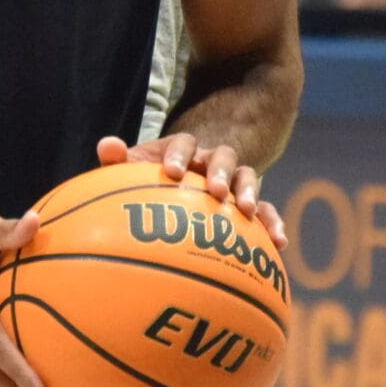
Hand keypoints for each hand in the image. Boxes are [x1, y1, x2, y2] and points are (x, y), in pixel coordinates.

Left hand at [98, 135, 287, 249]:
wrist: (174, 191)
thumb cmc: (147, 182)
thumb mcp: (132, 171)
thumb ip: (117, 161)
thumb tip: (107, 145)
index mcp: (182, 150)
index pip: (184, 142)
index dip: (180, 154)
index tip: (172, 171)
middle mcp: (210, 161)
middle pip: (222, 156)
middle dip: (219, 171)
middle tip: (214, 190)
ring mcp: (231, 182)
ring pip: (247, 177)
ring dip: (249, 191)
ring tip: (246, 211)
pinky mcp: (247, 206)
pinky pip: (266, 211)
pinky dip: (273, 223)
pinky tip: (278, 243)